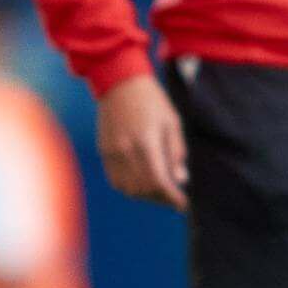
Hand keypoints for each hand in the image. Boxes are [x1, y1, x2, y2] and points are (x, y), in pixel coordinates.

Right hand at [96, 74, 187, 210]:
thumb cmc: (151, 100)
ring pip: (128, 188)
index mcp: (147, 142)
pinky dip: (129, 188)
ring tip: (159, 192)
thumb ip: (176, 152)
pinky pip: (115, 180)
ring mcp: (112, 152)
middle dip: (161, 199)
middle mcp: (126, 150)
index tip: (183, 204)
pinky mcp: (104, 151)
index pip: (159, 181)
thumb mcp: (172, 122)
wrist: (119, 83)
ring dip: (145, 196)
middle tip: (174, 198)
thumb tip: (180, 179)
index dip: (172, 197)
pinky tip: (141, 184)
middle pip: (143, 189)